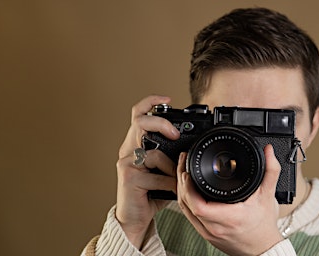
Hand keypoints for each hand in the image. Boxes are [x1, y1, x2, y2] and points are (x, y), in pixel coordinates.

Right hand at [115, 95, 179, 248]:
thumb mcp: (163, 171)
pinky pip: (156, 176)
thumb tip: (192, 147)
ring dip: (171, 168)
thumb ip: (172, 157)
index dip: (150, 102)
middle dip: (161, 123)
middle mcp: (127, 150)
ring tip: (175, 180)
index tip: (167, 99)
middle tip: (176, 134)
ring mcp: (126, 163)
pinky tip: (171, 191)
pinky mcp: (129, 178)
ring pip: (154, 153)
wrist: (135, 218)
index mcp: (135, 144)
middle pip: (140, 123)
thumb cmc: (151, 193)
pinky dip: (169, 184)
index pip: (137, 114)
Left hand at [177, 145, 283, 255]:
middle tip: (183, 164)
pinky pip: (189, 216)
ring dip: (181, 191)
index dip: (188, 188)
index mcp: (230, 218)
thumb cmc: (264, 226)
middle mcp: (215, 227)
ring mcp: (208, 233)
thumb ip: (270, 171)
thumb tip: (269, 151)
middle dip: (181, 182)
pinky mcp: (206, 235)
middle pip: (187, 204)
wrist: (263, 249)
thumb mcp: (269, 196)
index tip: (188, 172)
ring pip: (185, 210)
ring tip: (183, 172)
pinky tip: (187, 189)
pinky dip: (186, 201)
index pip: (199, 205)